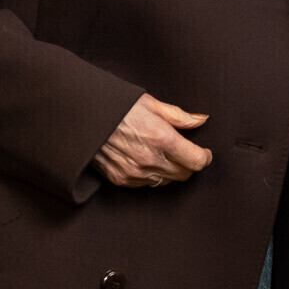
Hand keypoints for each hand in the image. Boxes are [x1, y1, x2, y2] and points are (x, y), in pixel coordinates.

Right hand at [93, 93, 212, 187]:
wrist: (84, 118)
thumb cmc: (117, 107)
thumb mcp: (150, 103)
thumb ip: (179, 116)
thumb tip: (201, 121)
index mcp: (161, 138)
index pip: (196, 161)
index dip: (205, 157)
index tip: (205, 152)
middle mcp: (150, 159)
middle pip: (184, 174)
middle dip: (189, 164)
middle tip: (185, 152)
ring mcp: (135, 172)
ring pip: (166, 181)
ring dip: (171, 171)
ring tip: (164, 154)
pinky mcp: (121, 179)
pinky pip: (147, 184)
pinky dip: (152, 175)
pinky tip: (147, 160)